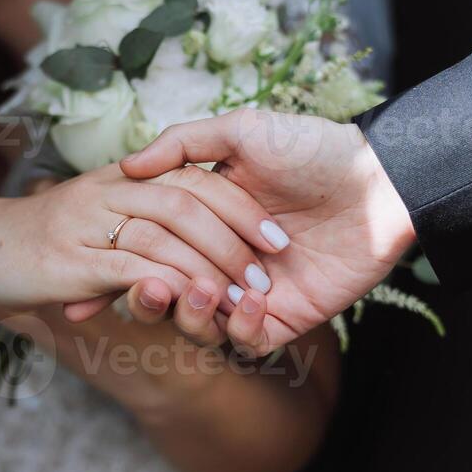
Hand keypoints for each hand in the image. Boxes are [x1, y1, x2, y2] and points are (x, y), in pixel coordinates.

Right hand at [0, 161, 289, 312]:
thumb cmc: (28, 237)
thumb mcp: (92, 214)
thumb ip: (138, 209)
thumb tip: (185, 228)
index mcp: (122, 178)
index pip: (194, 177)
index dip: (238, 204)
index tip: (271, 237)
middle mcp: (112, 191)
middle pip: (190, 199)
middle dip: (236, 235)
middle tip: (267, 272)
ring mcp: (91, 223)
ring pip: (168, 232)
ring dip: (212, 267)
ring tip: (243, 298)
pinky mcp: (74, 262)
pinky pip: (137, 269)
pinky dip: (174, 289)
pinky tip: (200, 311)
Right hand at [99, 109, 416, 353]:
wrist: (380, 180)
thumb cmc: (314, 148)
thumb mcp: (242, 131)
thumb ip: (182, 143)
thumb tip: (126, 164)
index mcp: (206, 218)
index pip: (152, 247)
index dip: (122, 261)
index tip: (91, 271)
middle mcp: (222, 257)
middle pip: (169, 292)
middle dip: (152, 296)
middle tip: (146, 287)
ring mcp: (251, 291)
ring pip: (202, 323)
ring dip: (195, 313)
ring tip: (205, 290)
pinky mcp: (284, 317)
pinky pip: (247, 341)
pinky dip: (238, 328)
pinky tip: (251, 301)